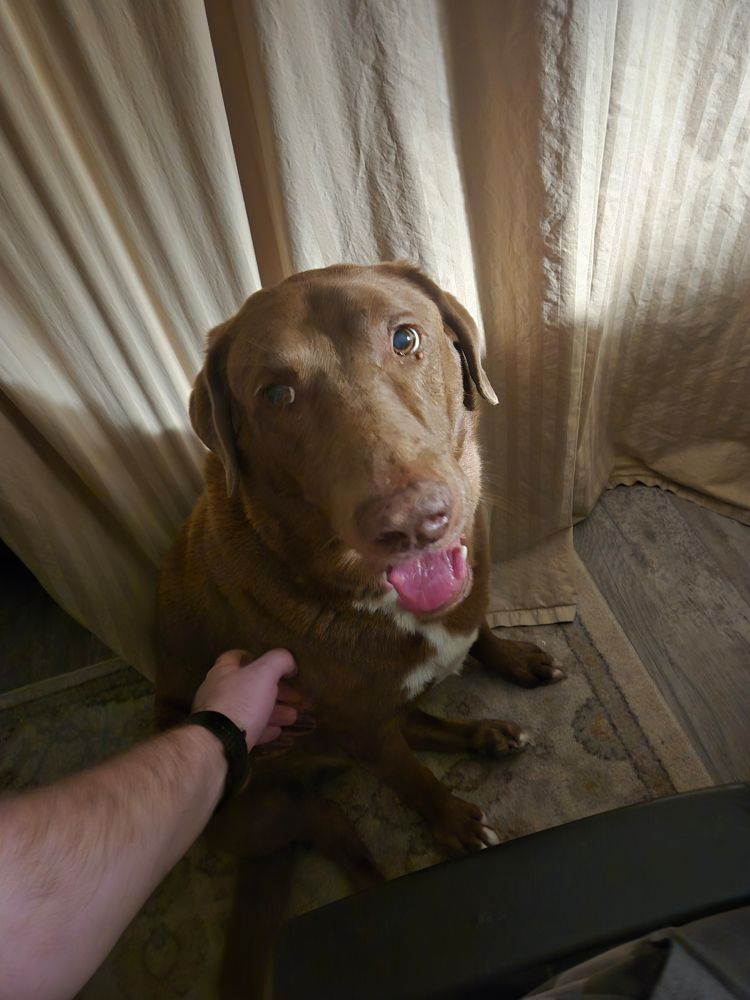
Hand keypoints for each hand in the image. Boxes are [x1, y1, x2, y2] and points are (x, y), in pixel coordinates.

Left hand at [191, 649, 308, 749]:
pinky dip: (263, 728)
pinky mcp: (224, 737)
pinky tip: (277, 731)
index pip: (237, 657)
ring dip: (273, 711)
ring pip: (250, 709)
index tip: (275, 665)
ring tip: (292, 716)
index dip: (256, 658)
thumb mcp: (264, 673)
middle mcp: (217, 691)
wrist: (220, 744)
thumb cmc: (241, 702)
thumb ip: (279, 661)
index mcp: (223, 671)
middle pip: (249, 686)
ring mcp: (219, 716)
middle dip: (274, 690)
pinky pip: (247, 729)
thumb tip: (289, 663)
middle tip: (295, 697)